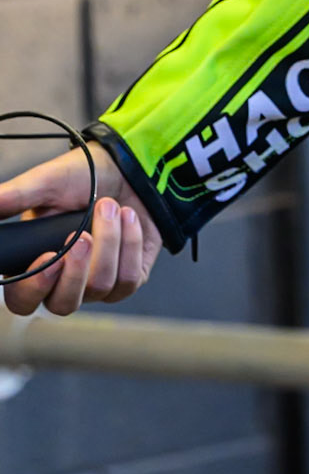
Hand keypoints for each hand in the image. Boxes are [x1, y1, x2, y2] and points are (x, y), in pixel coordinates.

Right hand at [0, 143, 161, 316]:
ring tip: (108, 207)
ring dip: (108, 242)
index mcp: (35, 263)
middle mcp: (64, 280)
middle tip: (83, 234)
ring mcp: (97, 283)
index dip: (34, 288)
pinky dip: (130, 243)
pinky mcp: (129, 278)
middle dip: (76, 271)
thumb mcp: (44, 182)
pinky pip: (129, 279)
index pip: (23, 300)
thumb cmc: (81, 178)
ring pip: (100, 287)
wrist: (127, 169)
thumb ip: (13, 197)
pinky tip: (128, 218)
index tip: (50, 257)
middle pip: (63, 305)